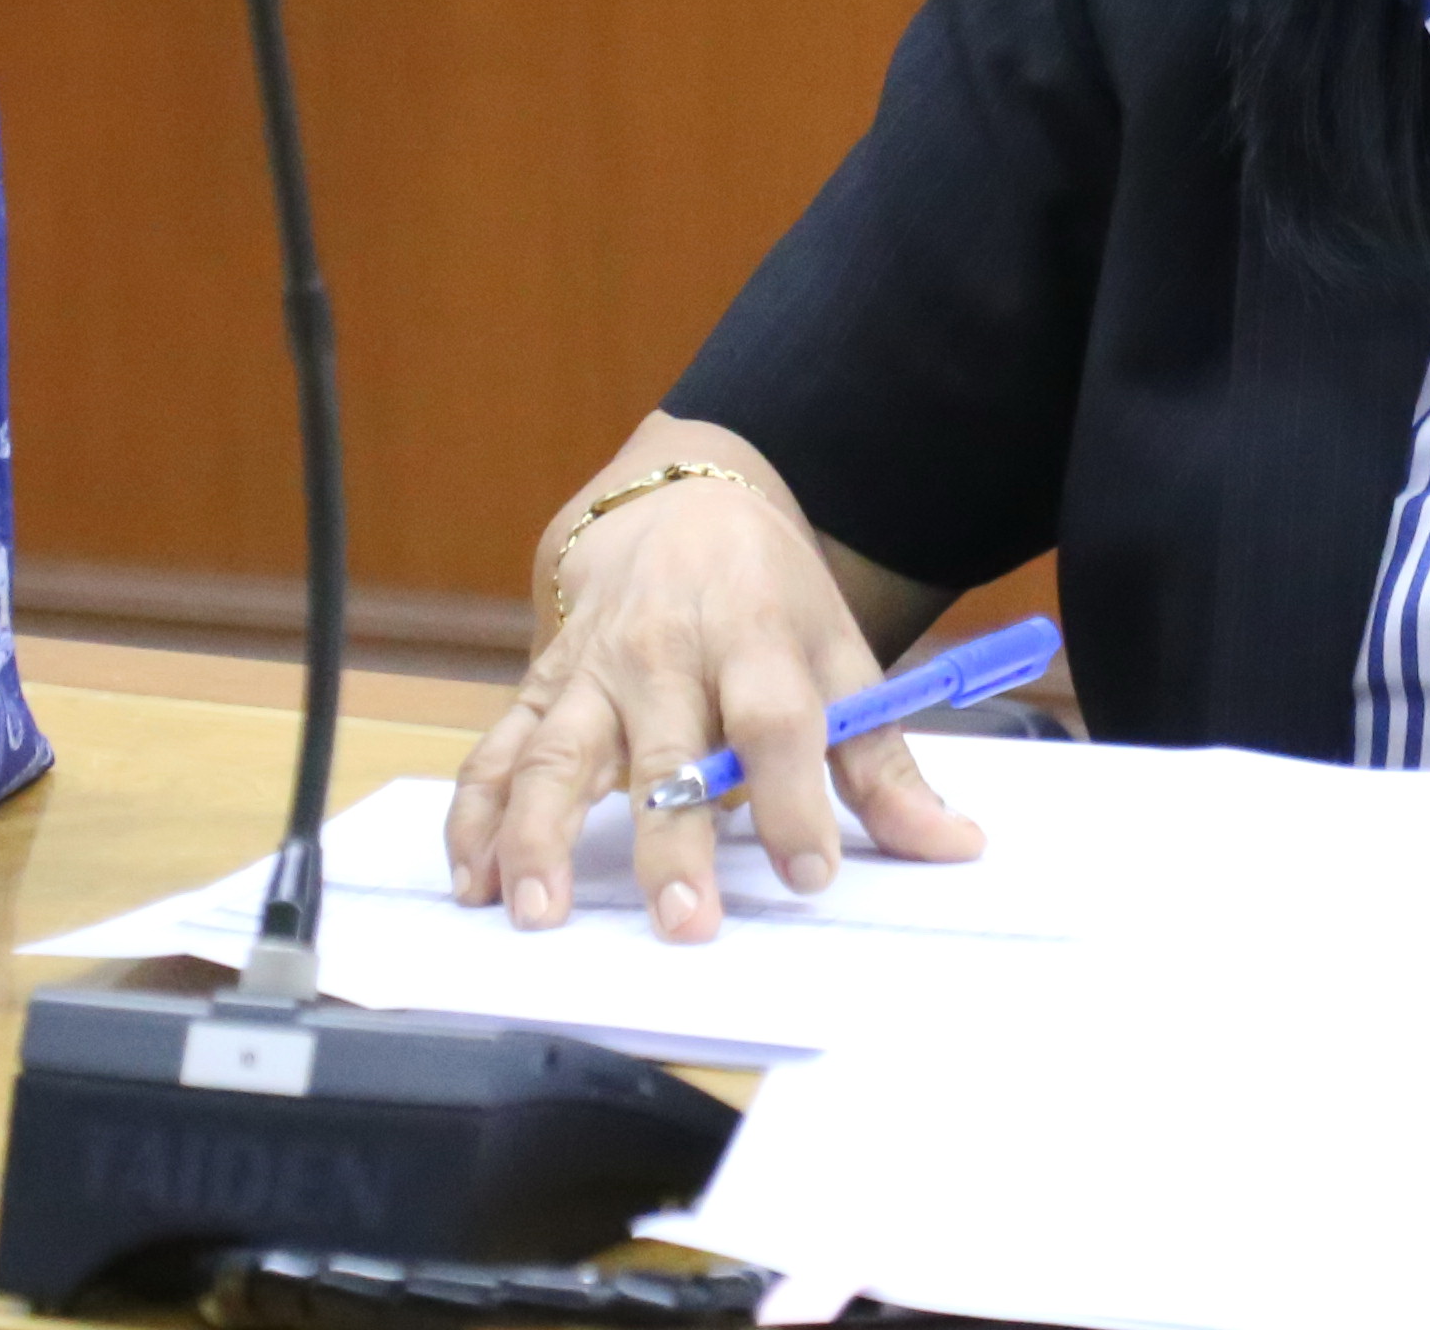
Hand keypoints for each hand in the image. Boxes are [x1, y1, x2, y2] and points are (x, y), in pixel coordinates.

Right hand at [444, 421, 979, 940]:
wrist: (675, 507)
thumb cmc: (770, 598)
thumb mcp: (840, 656)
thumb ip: (885, 762)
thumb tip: (957, 845)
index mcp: (754, 636)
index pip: (778, 720)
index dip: (797, 798)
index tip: (812, 874)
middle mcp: (665, 652)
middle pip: (665, 748)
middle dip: (671, 838)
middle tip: (683, 922)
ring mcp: (590, 669)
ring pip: (556, 752)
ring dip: (539, 835)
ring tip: (536, 914)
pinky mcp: (537, 686)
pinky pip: (496, 752)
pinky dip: (475, 817)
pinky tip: (473, 879)